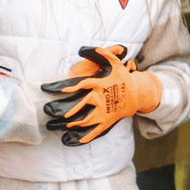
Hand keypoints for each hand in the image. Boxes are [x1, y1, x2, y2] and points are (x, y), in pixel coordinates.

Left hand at [41, 44, 163, 144]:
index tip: (52, 89)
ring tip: (59, 126)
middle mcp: (99, 98)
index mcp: (98, 84)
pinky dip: (84, 137)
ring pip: (84, 120)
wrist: (138, 93)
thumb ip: (101, 54)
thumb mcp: (114, 63)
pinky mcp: (107, 121)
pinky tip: (74, 140)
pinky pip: (95, 131)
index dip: (65, 87)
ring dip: (71, 124)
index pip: (78, 85)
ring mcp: (104, 111)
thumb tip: (84, 49)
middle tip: (51, 113)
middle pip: (79, 106)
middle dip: (64, 111)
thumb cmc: (123, 78)